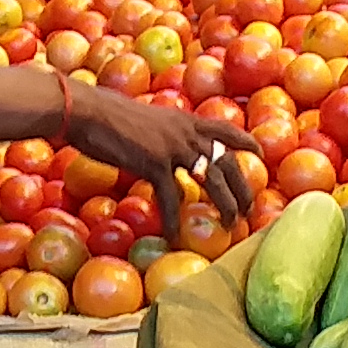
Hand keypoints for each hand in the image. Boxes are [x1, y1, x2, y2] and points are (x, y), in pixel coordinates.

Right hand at [64, 85, 250, 232]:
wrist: (89, 111)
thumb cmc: (108, 116)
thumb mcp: (147, 125)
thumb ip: (165, 143)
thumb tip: (172, 172)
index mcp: (184, 120)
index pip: (223, 129)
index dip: (244, 141)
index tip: (259, 153)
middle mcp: (185, 132)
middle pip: (226, 161)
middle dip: (242, 187)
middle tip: (249, 209)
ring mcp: (173, 147)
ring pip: (211, 180)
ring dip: (224, 205)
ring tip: (230, 225)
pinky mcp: (155, 163)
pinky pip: (170, 198)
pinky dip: (172, 220)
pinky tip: (175, 236)